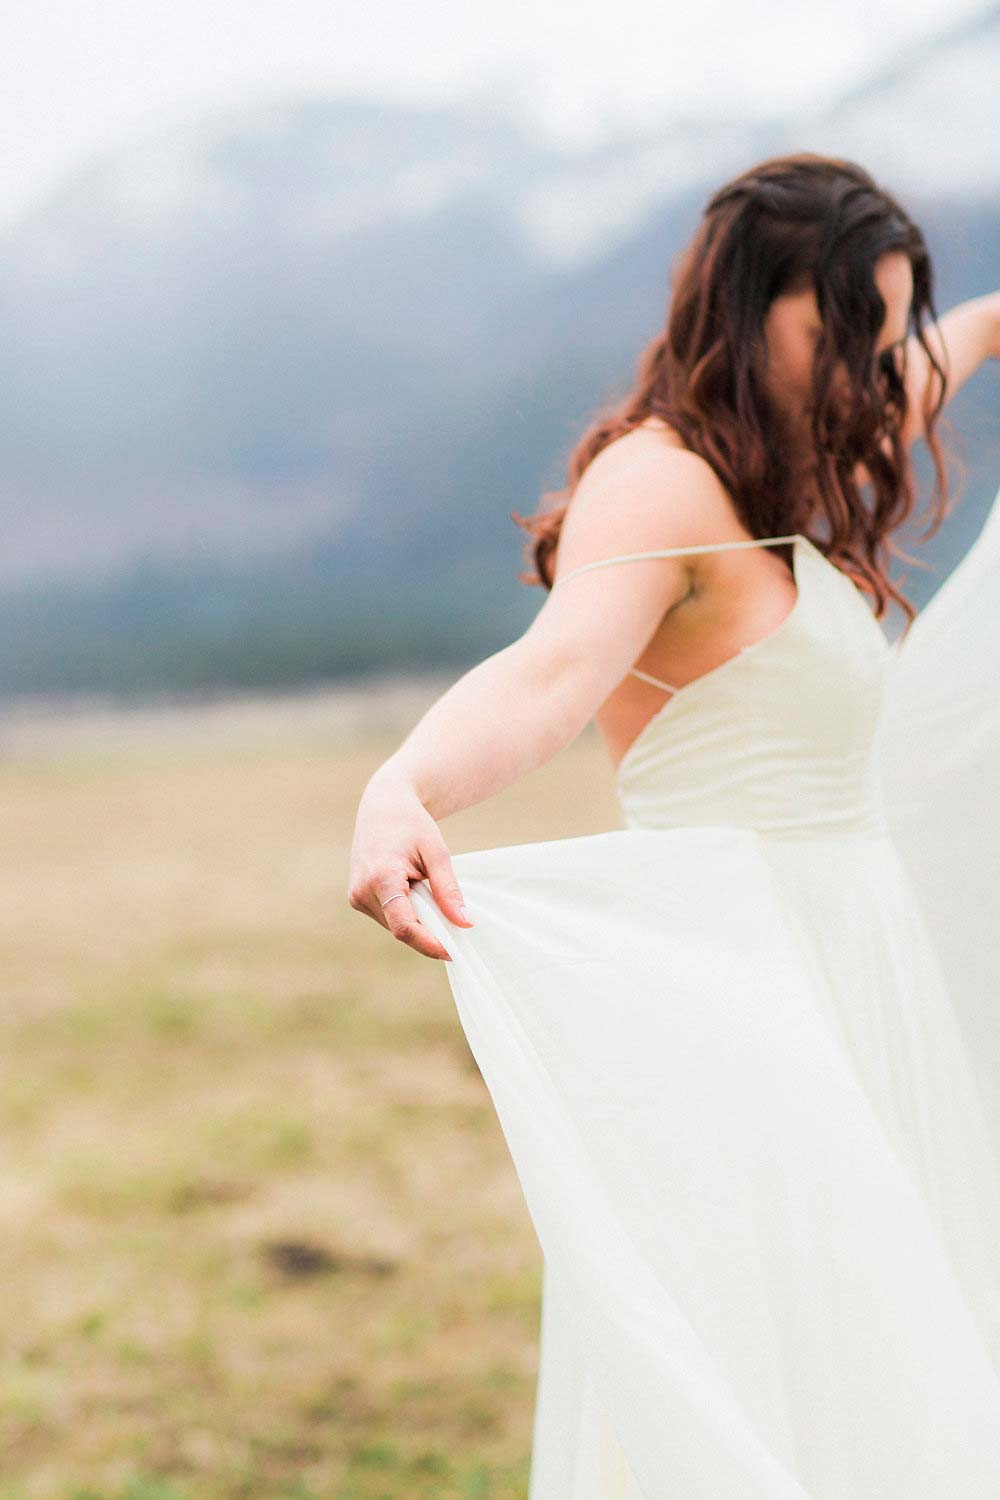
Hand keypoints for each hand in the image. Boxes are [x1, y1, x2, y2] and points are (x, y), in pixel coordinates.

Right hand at [348, 768, 473, 960]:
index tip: (454, 951)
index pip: (404, 926)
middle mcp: (362, 891)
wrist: (382, 806)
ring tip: (426, 888)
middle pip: (400, 928)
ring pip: (394, 925)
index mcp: (381, 878)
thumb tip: (464, 923)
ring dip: (417, 919)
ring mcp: (356, 896)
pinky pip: (387, 916)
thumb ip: (448, 889)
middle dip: (428, 931)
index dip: (430, 944)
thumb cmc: (411, 824)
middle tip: (454, 922)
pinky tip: (414, 890)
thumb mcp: (436, 852)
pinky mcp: (356, 897)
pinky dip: (406, 912)